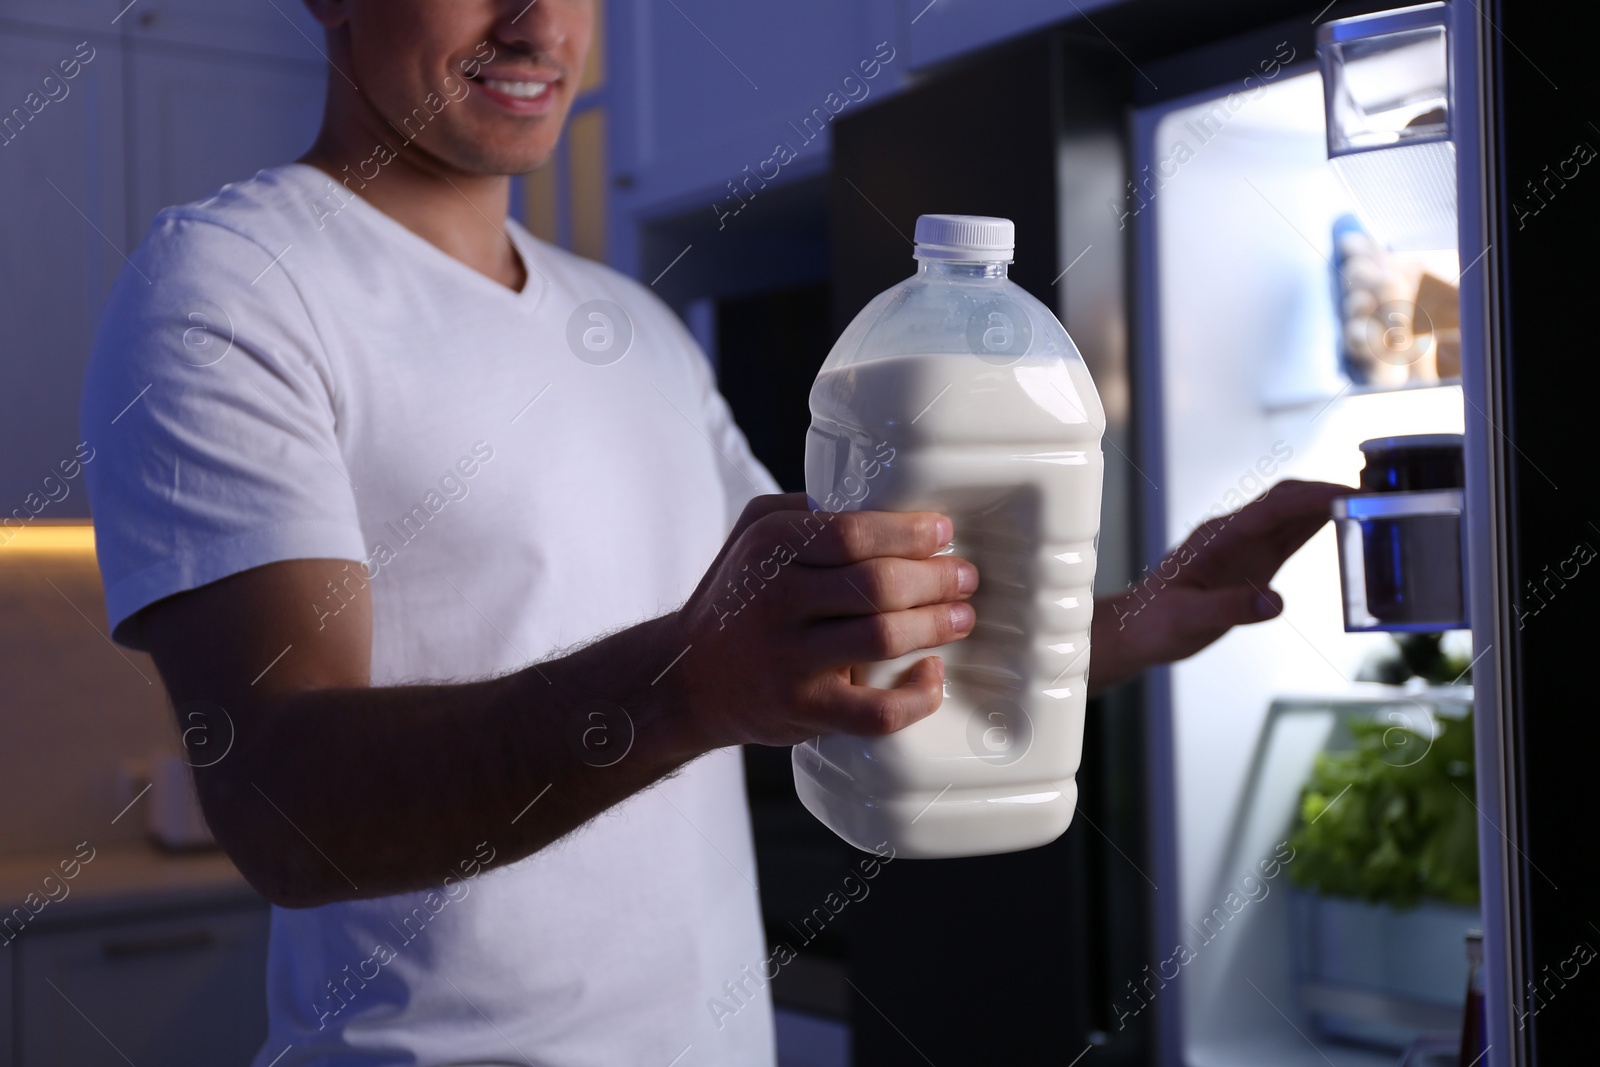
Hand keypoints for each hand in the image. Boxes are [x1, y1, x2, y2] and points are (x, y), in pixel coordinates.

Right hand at [672, 493, 978, 747]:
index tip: (943, 535)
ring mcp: (789, 660)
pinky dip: (917, 697)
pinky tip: (932, 676)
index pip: (854, 533)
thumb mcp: (753, 532)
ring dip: (937, 626)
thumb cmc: (737, 596)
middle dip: (937, 580)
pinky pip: (876, 711)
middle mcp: (776, 601)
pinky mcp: (804, 710)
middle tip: (965, 578)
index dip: (909, 534)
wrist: (687, 678)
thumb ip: (811, 510)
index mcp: (769, 548)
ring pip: (884, 638)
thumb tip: (892, 505)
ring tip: (962, 617)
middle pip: (878, 584)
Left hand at [1088, 479, 1349, 691]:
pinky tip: (1345, 524)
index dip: (1312, 497)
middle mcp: (1234, 534)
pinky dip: (1318, 526)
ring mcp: (1244, 545)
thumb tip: (1275, 602)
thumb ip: (1230, 609)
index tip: (1349, 493)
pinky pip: (1289, 536)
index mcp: (1219, 538)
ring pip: (1291, 514)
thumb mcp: (1188, 620)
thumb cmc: (1154, 622)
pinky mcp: (1251, 562)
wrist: (1137, 630)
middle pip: (1287, 500)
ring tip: (1373, 503)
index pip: (1274, 507)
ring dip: (1327, 505)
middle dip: (1327, 492)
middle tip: (1376, 496)